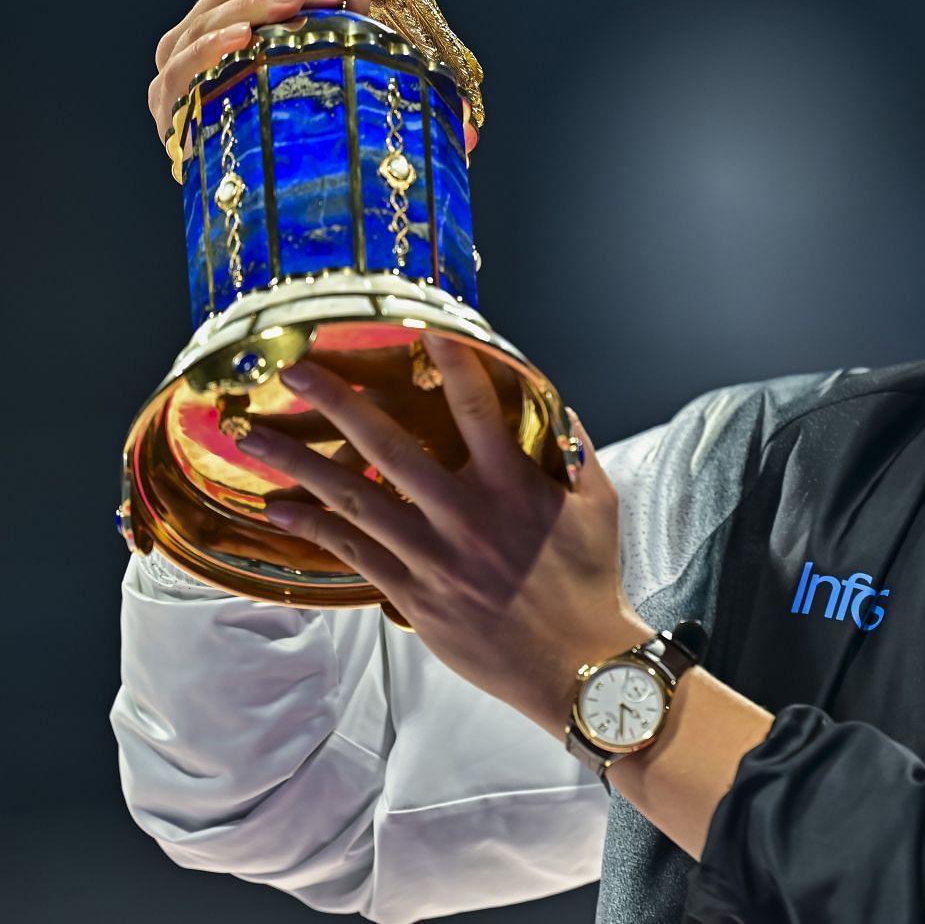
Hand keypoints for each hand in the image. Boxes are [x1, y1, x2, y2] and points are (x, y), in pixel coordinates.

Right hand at [147, 0, 374, 148]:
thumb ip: (336, 11)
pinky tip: (240, 40)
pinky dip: (212, 47)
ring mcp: (177, 62)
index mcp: (229, 8)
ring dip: (256, 6)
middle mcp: (196, 28)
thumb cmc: (290, 111)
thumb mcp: (322, 53)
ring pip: (210, 17)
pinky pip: (185, 64)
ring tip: (294, 2)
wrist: (261, 180)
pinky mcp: (169, 100)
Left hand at [233, 333, 646, 732]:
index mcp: (515, 486)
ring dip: (300, 464)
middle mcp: (466, 515)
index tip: (422, 327)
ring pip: (354, 499)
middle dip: (339, 403)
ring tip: (255, 436)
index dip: (451, 363)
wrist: (577, 666)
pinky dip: (312, 526)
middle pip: (390, 448)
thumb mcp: (599, 506)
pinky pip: (352, 552)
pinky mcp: (413, 594)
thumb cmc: (589, 581)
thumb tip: (556, 403)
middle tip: (297, 368)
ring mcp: (433, 557)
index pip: (477, 409)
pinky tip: (277, 507)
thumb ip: (577, 450)